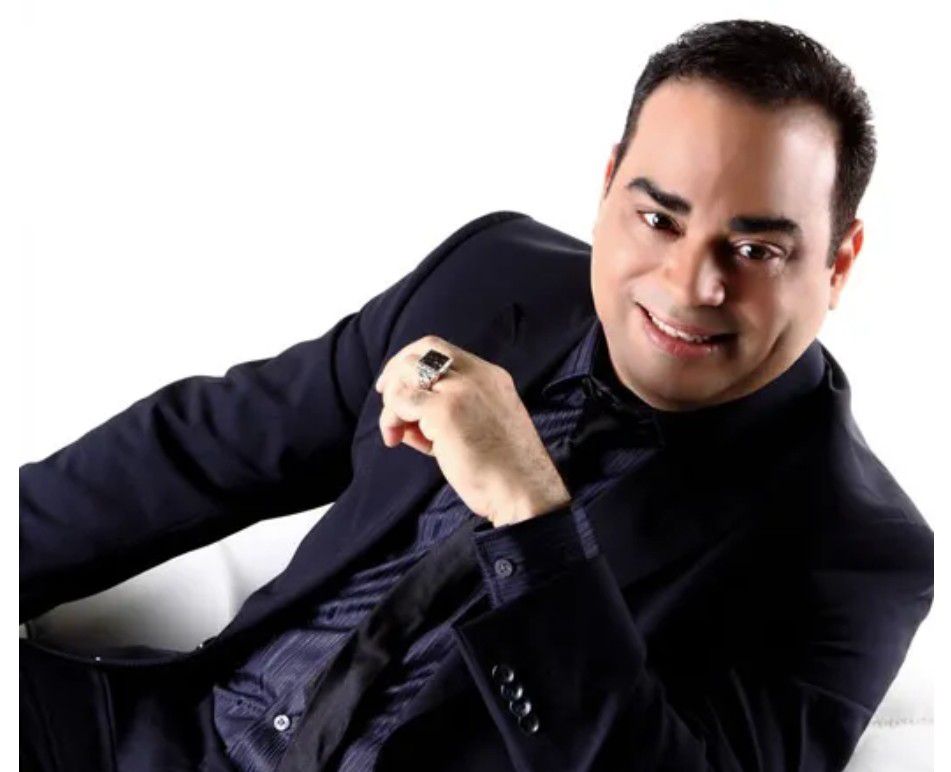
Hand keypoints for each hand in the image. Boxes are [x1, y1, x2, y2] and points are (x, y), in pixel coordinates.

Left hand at [374, 334, 570, 526]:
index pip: (441, 350)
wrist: (524, 492)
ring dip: (392, 402)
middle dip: (396, 373)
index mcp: (491, 376)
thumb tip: (405, 416)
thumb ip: (449, 411)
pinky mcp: (444, 411)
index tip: (399, 387)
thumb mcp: (482, 427)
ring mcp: (460, 390)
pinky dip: (391, 418)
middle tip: (386, 402)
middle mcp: (477, 375)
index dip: (413, 363)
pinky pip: (400, 400)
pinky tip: (398, 440)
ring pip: (406, 373)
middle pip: (421, 350)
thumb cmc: (502, 471)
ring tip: (397, 433)